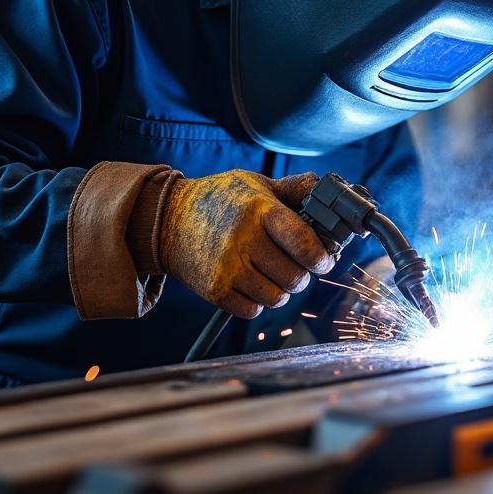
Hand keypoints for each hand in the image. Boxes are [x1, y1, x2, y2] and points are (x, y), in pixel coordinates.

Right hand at [158, 170, 333, 317]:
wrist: (168, 219)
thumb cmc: (219, 199)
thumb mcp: (255, 183)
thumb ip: (292, 188)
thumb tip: (324, 188)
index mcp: (258, 210)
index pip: (303, 242)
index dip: (321, 256)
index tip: (324, 258)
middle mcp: (242, 239)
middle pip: (294, 277)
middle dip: (303, 274)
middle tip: (297, 265)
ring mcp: (227, 268)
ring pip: (276, 298)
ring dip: (281, 289)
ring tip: (273, 272)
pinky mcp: (214, 290)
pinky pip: (252, 310)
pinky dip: (258, 301)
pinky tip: (252, 281)